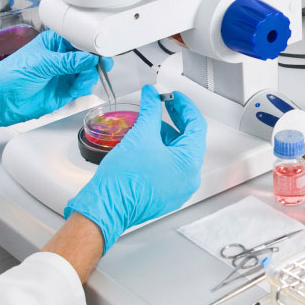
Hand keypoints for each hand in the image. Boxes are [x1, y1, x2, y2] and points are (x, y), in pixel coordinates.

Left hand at [0, 30, 109, 134]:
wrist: (0, 100)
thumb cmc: (11, 75)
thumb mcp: (42, 63)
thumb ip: (68, 62)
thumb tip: (89, 58)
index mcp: (53, 44)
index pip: (78, 40)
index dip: (90, 45)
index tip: (100, 49)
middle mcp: (60, 59)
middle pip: (86, 58)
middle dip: (94, 62)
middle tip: (102, 64)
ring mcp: (62, 76)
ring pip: (86, 74)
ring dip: (89, 76)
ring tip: (82, 80)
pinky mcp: (63, 92)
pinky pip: (81, 88)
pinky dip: (83, 88)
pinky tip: (77, 89)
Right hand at [66, 85, 206, 250]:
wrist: (107, 207)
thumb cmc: (123, 180)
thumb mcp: (141, 135)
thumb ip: (150, 110)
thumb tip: (152, 97)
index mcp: (189, 163)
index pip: (197, 126)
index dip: (185, 107)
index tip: (175, 97)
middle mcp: (189, 178)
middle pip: (188, 140)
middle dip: (175, 120)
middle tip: (164, 105)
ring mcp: (178, 188)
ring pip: (178, 154)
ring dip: (166, 135)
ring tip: (149, 123)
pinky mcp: (166, 194)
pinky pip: (170, 167)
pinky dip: (161, 151)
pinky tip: (147, 142)